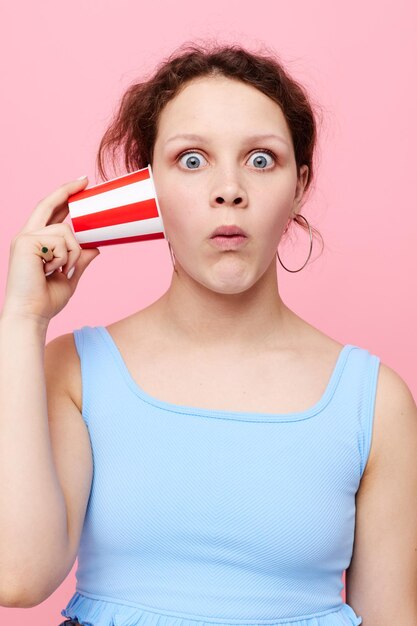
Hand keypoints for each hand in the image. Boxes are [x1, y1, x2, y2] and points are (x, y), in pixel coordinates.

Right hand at [1, 176, 99, 324]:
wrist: (31, 314)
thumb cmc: (45, 300)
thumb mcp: (70, 277)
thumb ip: (80, 260)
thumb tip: (95, 247)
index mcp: (36, 243)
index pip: (50, 214)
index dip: (64, 198)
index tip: (80, 186)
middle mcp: (28, 236)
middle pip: (49, 204)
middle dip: (67, 190)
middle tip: (86, 180)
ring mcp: (26, 237)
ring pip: (66, 231)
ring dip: (73, 253)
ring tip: (61, 271)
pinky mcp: (26, 241)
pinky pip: (61, 240)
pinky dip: (65, 258)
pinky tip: (51, 271)